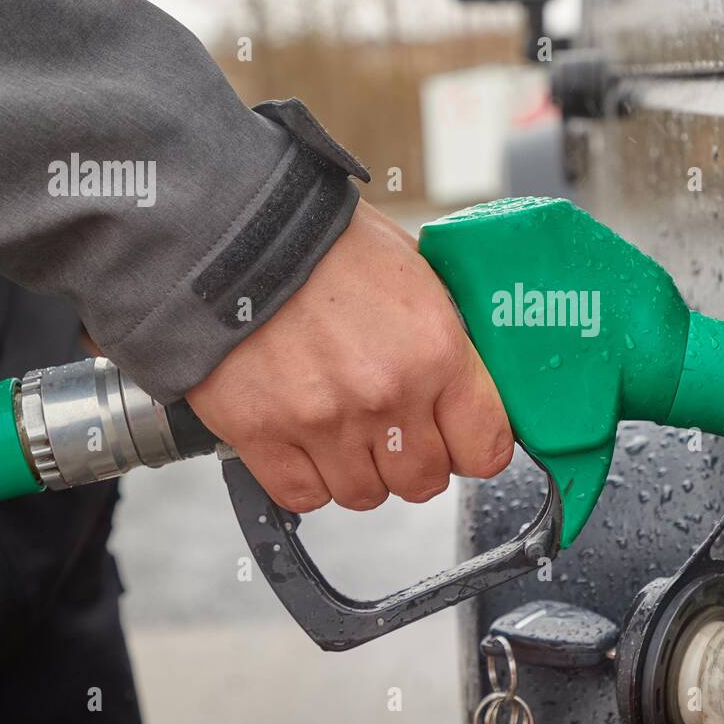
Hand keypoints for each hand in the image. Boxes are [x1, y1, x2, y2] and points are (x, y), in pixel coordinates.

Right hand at [186, 200, 513, 511]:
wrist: (239, 228)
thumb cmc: (328, 243)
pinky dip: (306, 477)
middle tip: (394, 430)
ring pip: (364, 495)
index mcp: (437, 351)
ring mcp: (325, 420)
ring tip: (343, 426)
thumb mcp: (419, 277)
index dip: (472, 448)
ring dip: (358, 470)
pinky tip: (304, 437)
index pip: (485, 450)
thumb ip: (447, 343)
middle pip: (422, 482)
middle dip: (412, 461)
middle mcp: (386, 393)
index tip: (459, 440)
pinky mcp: (264, 433)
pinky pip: (303, 494)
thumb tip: (468, 389)